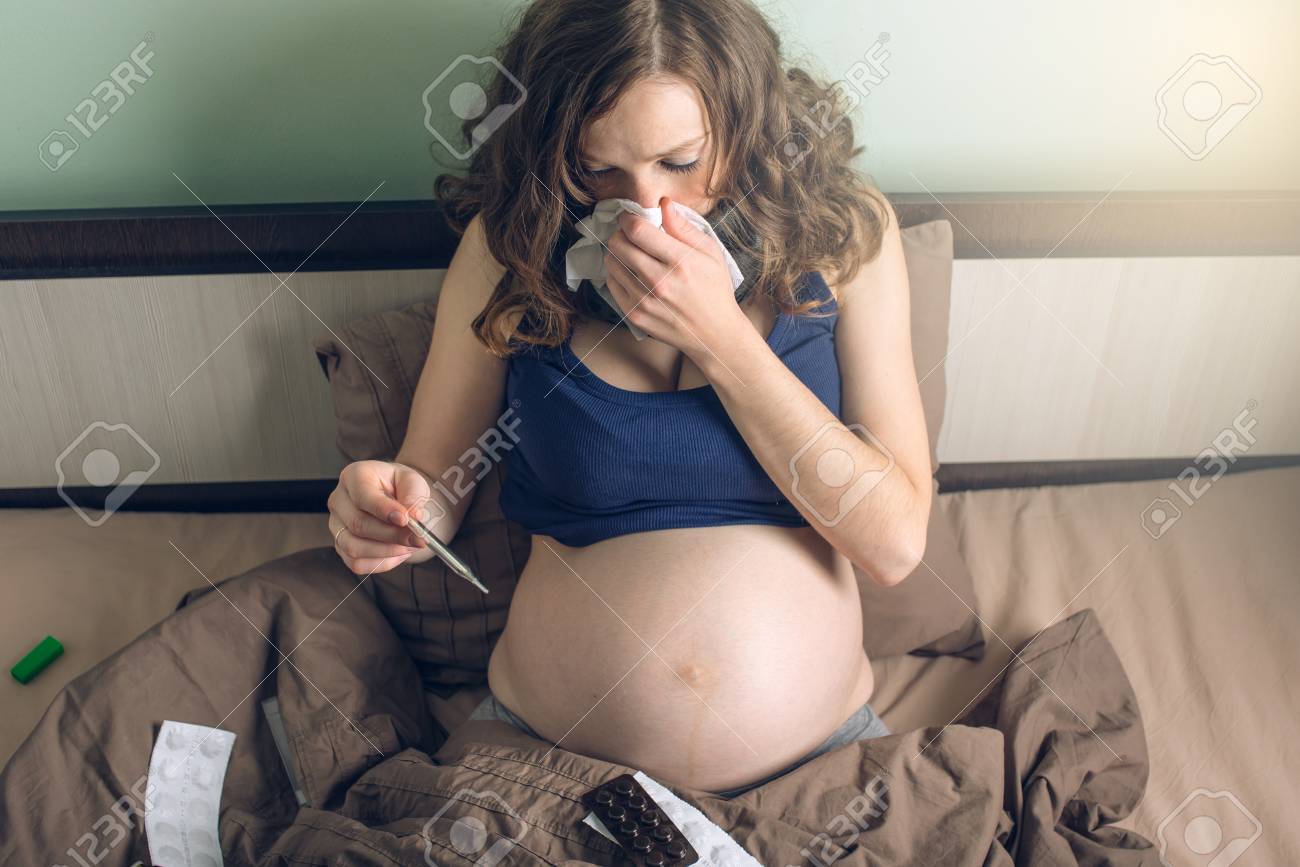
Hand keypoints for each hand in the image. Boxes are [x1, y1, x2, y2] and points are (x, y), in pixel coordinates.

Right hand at [327, 460, 436, 573]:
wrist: (395, 497)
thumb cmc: (400, 487)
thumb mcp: (412, 482)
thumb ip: (413, 496)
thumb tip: (413, 516)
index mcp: (354, 476)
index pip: (362, 496)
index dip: (384, 510)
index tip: (406, 520)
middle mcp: (339, 500)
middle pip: (358, 524)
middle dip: (392, 535)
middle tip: (417, 538)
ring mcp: (336, 525)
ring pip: (354, 547)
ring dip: (387, 552)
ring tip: (409, 545)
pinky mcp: (341, 545)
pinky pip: (357, 563)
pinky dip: (381, 563)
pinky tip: (398, 553)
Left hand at [603, 196, 750, 358]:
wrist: (714, 334)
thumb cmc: (714, 289)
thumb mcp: (710, 252)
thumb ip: (684, 227)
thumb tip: (663, 204)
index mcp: (680, 262)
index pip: (637, 230)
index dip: (627, 218)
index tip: (629, 216)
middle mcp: (659, 281)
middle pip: (618, 244)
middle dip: (621, 233)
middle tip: (631, 235)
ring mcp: (644, 301)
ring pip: (611, 263)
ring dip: (617, 253)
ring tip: (632, 254)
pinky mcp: (635, 316)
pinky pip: (612, 284)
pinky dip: (617, 273)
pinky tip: (631, 272)